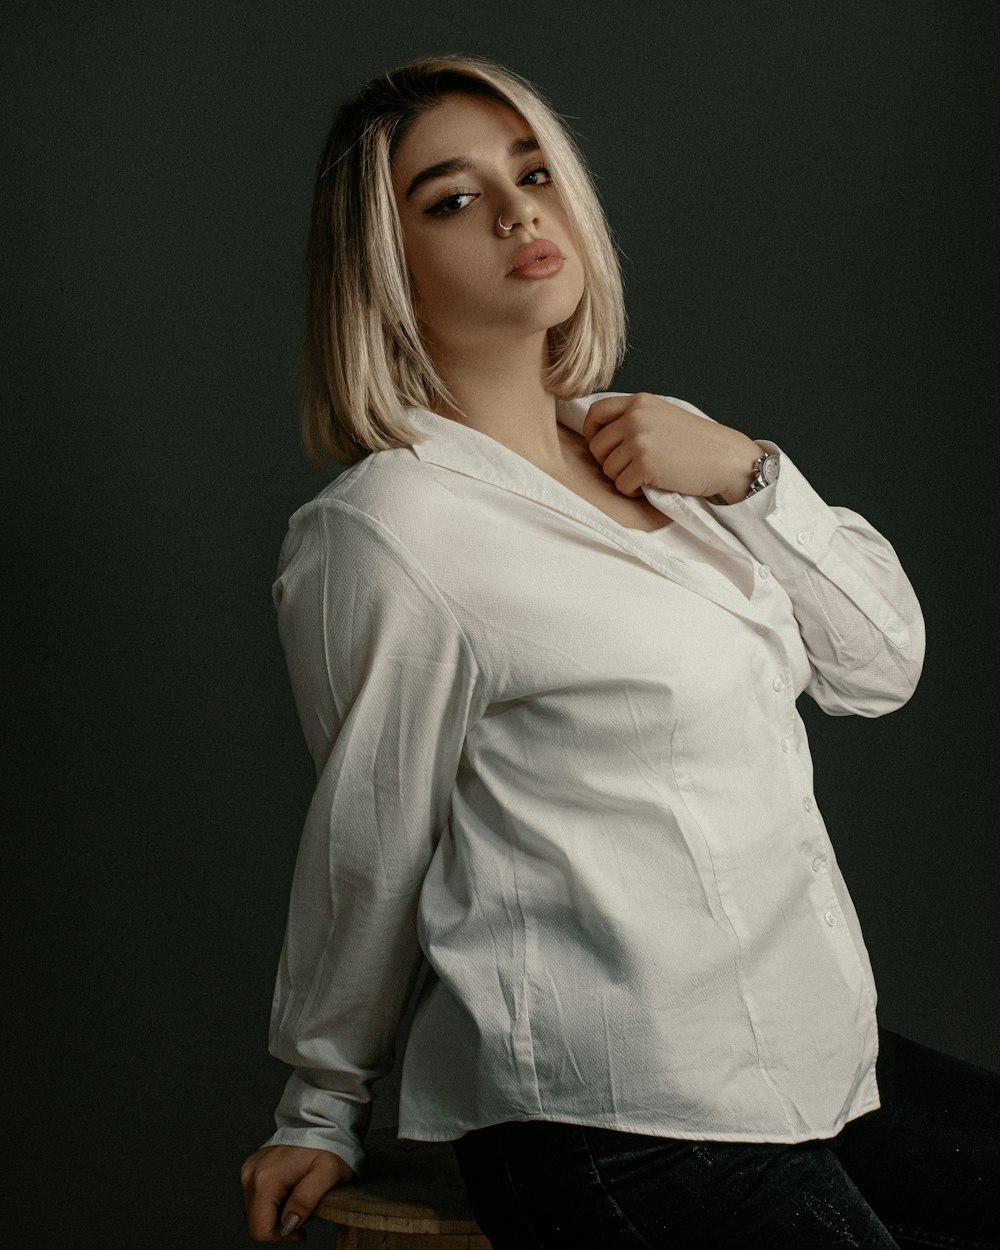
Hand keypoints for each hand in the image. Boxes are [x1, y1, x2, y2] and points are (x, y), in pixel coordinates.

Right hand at [241, 1143, 355, 1241]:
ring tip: (298, 1198)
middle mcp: (251, 1174)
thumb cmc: (331, 1147)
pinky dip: (272, 1202)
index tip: (303, 1229)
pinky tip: (290, 1190)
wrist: (324, 1121)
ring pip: (254, 1212)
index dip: (283, 1236)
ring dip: (276, 1214)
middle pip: (255, 1222)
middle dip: (279, 1225)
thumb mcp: (329, 1174)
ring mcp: (249, 1169)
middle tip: (304, 1212)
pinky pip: (256, 1197)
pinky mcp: (252, 1166)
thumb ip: (307, 1199)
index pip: (260, 1230)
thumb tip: (288, 1224)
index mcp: (265, 1179)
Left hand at [581, 393, 761, 503]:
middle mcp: (635, 417)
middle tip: (631, 467)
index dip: (592, 432)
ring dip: (623, 478)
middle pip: (597, 446)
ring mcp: (638, 440)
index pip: (595, 412)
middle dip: (608, 461)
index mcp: (639, 402)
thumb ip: (635, 417)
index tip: (601, 446)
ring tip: (647, 475)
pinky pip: (621, 486)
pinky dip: (633, 491)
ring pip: (607, 469)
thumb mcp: (663, 416)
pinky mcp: (644, 465)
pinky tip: (652, 485)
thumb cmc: (696, 443)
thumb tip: (599, 433)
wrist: (726, 459)